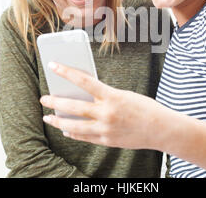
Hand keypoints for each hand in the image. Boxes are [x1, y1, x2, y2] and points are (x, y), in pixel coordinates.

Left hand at [40, 62, 163, 149]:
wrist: (161, 129)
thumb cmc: (145, 108)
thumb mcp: (124, 95)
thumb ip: (104, 96)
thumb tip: (83, 96)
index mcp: (112, 96)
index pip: (84, 81)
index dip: (66, 72)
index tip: (53, 66)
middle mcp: (107, 113)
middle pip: (74, 107)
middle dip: (55, 102)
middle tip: (44, 98)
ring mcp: (106, 129)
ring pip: (75, 126)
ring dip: (58, 121)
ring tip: (48, 117)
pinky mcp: (107, 141)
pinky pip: (85, 137)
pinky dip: (73, 133)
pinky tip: (66, 130)